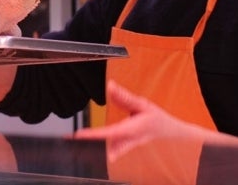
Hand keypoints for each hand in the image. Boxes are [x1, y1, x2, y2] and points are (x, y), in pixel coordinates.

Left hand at [72, 80, 211, 161]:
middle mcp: (127, 141)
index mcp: (131, 130)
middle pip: (104, 147)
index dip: (94, 135)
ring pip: (106, 152)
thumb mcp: (142, 104)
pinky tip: (85, 145)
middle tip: (68, 141)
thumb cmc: (156, 118)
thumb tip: (110, 86)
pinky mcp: (123, 147)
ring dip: (92, 149)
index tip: (79, 135)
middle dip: (88, 146)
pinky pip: (110, 151)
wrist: (168, 132)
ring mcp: (126, 147)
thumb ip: (125, 97)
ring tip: (72, 143)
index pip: (109, 133)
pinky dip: (98, 148)